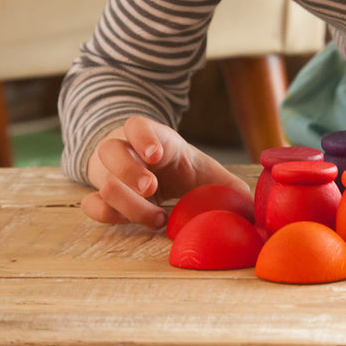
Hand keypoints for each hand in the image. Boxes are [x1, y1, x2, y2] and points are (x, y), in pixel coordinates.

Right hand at [81, 116, 249, 228]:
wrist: (152, 173)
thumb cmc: (181, 170)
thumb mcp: (205, 173)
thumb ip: (230, 188)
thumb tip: (255, 209)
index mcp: (153, 137)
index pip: (137, 125)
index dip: (144, 138)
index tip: (156, 155)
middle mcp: (124, 149)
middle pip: (111, 150)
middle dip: (129, 172)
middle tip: (151, 189)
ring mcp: (106, 171)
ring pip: (102, 182)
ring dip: (128, 203)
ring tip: (157, 217)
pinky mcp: (98, 195)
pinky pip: (89, 204)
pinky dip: (108, 215)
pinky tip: (130, 221)